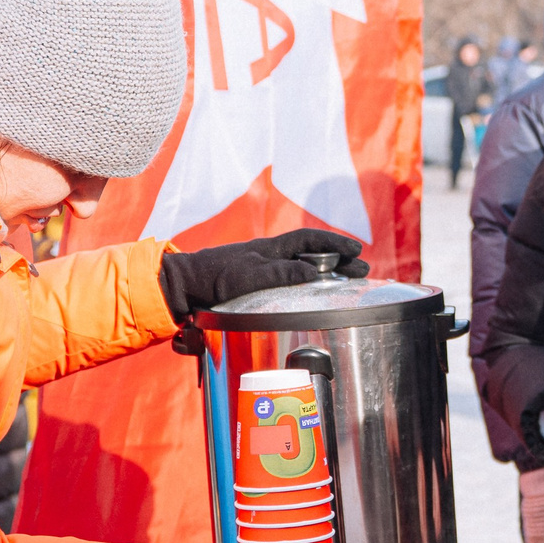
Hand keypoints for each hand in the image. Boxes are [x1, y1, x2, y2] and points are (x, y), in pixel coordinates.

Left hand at [158, 229, 368, 318]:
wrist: (181, 288)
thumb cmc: (212, 278)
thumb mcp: (247, 275)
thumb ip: (280, 274)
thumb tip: (315, 274)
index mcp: (269, 250)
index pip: (309, 241)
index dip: (335, 244)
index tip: (357, 251)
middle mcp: (267, 259)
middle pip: (310, 256)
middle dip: (337, 261)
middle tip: (361, 272)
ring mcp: (260, 273)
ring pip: (300, 270)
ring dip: (324, 276)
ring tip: (345, 286)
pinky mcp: (252, 290)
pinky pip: (287, 285)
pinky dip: (305, 289)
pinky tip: (310, 301)